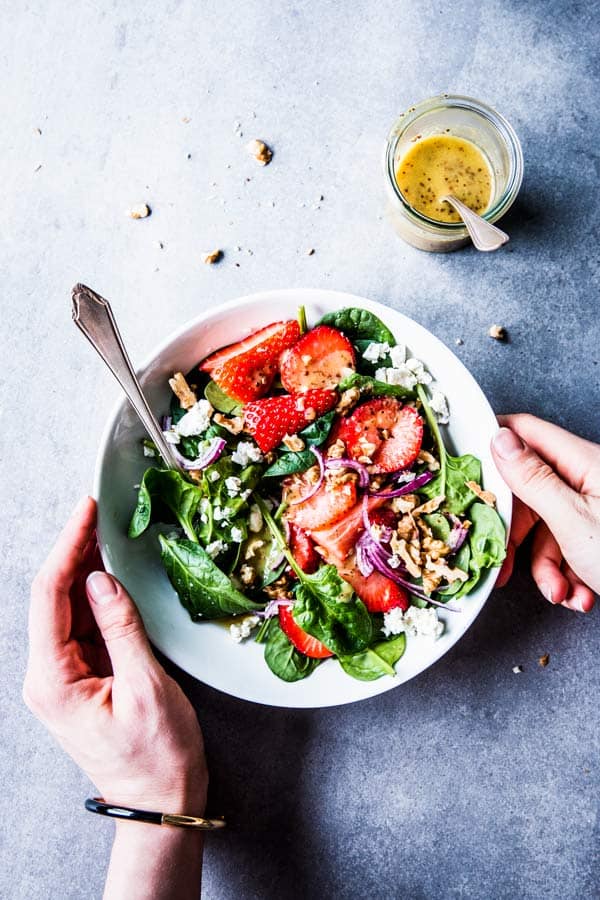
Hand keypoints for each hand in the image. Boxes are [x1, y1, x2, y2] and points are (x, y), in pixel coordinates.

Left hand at [23, 496, 207, 812]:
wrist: (159, 803)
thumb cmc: (156, 757)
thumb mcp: (146, 687)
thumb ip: (121, 628)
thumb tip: (102, 579)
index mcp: (53, 680)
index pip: (49, 596)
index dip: (67, 546)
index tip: (85, 511)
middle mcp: (48, 676)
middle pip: (53, 597)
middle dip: (74, 550)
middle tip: (97, 511)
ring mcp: (63, 677)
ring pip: (68, 608)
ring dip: (85, 570)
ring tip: (105, 532)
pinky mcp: (82, 678)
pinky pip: (83, 625)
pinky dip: (96, 595)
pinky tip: (110, 573)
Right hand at [491, 414, 598, 611]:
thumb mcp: (575, 522)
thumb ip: (533, 479)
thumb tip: (499, 439)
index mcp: (586, 462)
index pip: (526, 432)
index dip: (492, 443)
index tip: (464, 466)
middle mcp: (590, 479)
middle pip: (530, 489)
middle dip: (517, 531)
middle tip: (503, 559)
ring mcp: (598, 507)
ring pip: (548, 526)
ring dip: (546, 566)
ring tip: (561, 593)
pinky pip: (570, 547)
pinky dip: (568, 575)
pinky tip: (580, 596)